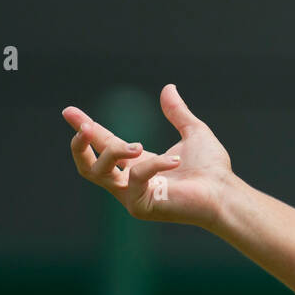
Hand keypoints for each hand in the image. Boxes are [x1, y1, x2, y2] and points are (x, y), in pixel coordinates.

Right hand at [62, 84, 233, 229]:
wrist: (225, 192)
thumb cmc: (213, 169)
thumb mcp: (193, 132)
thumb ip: (177, 112)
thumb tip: (168, 88)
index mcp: (138, 164)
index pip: (104, 144)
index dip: (85, 128)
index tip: (68, 111)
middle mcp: (130, 181)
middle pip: (87, 165)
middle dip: (80, 145)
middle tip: (86, 126)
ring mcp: (132, 195)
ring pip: (99, 173)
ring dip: (113, 153)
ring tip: (137, 146)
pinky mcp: (140, 206)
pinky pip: (135, 178)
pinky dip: (154, 165)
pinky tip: (175, 160)